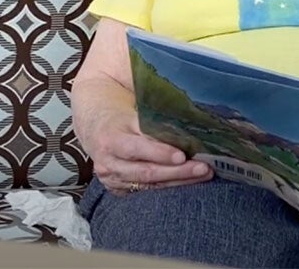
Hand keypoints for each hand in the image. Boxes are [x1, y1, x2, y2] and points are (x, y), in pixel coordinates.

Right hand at [88, 108, 212, 195]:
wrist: (94, 122)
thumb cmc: (121, 110)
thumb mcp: (132, 107)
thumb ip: (153, 115)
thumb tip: (186, 115)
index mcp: (111, 136)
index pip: (137, 147)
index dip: (160, 152)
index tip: (182, 155)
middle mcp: (108, 160)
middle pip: (146, 170)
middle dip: (177, 171)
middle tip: (203, 168)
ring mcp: (111, 177)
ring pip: (148, 184)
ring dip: (177, 181)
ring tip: (202, 175)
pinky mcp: (116, 188)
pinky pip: (144, 191)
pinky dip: (167, 187)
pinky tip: (186, 183)